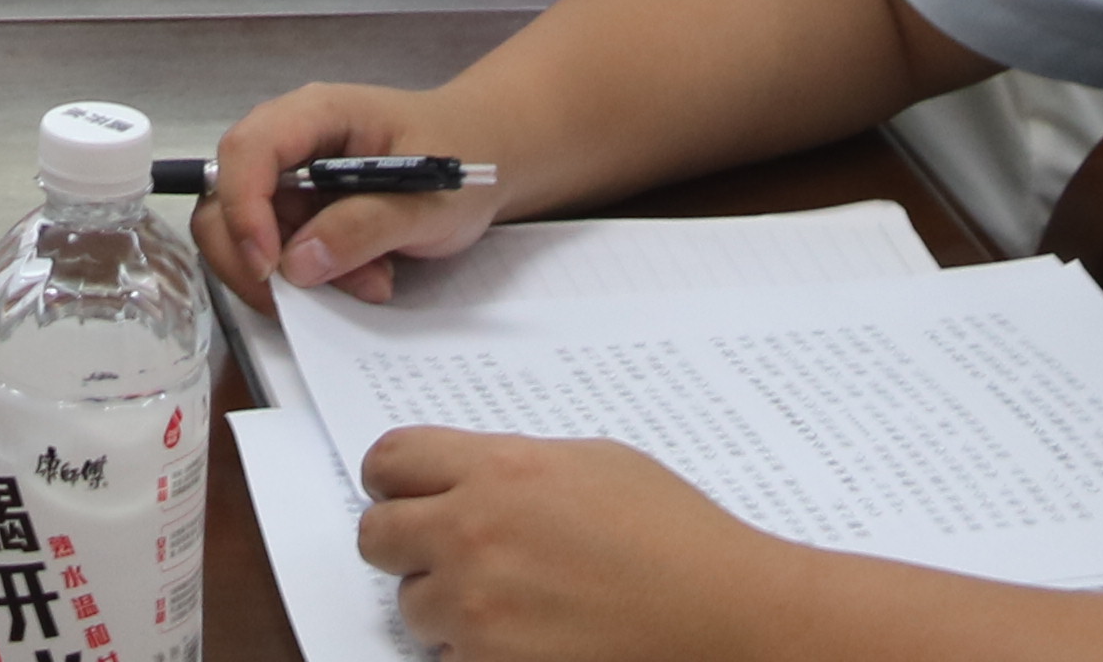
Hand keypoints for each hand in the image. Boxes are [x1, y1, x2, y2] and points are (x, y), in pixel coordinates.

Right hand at [194, 82, 506, 303]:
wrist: (487, 156)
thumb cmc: (462, 158)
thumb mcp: (427, 199)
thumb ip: (365, 227)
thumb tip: (297, 264)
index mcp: (315, 114)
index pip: (247, 151)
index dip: (245, 209)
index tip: (270, 267)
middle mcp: (288, 143)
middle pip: (225, 197)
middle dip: (253, 257)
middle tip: (303, 298)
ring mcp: (290, 179)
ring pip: (247, 235)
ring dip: (296, 275)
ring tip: (369, 282)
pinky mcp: (299, 211)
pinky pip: (280, 252)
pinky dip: (315, 278)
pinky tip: (369, 276)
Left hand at [352, 428, 809, 661]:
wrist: (725, 614)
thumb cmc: (675, 536)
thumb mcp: (591, 464)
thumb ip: (511, 467)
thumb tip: (467, 478)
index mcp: (496, 471)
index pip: (390, 460)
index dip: (390, 478)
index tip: (398, 490)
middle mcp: (473, 534)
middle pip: (377, 536)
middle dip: (402, 543)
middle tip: (437, 552)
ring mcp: (479, 608)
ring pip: (411, 605)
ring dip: (444, 605)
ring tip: (504, 602)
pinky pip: (448, 656)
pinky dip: (474, 651)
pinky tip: (525, 637)